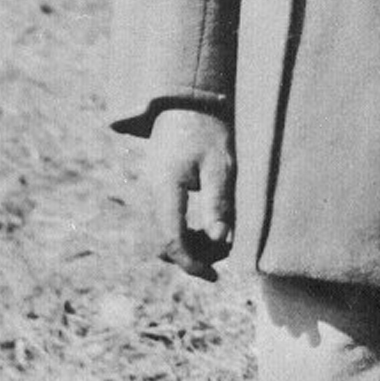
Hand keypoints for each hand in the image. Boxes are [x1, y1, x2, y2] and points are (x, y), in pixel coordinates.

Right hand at [147, 107, 234, 280]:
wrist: (185, 104)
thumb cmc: (208, 130)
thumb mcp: (221, 165)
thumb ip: (219, 202)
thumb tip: (221, 240)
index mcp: (166, 189)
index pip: (172, 240)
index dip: (191, 263)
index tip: (213, 276)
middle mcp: (153, 194)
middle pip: (167, 242)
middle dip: (195, 255)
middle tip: (226, 254)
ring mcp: (153, 192)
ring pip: (167, 233)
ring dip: (191, 244)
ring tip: (221, 239)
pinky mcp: (159, 190)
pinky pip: (168, 221)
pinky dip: (186, 232)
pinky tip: (208, 229)